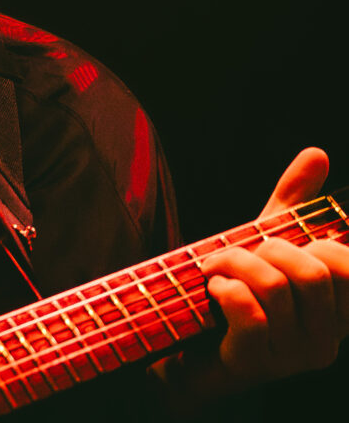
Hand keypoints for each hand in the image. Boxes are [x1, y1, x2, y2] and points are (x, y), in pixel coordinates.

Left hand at [200, 147, 348, 382]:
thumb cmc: (235, 291)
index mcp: (338, 312)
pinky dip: (224, 288)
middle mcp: (326, 341)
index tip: (287, 244)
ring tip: (215, 267)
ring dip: (234, 262)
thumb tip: (318, 153)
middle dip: (269, 248)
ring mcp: (292, 358)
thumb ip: (296, 203)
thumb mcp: (267, 243)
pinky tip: (214, 291)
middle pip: (314, 272)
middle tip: (242, 253)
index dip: (320, 243)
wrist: (183, 342)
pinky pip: (250, 312)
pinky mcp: (255, 364)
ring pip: (275, 285)